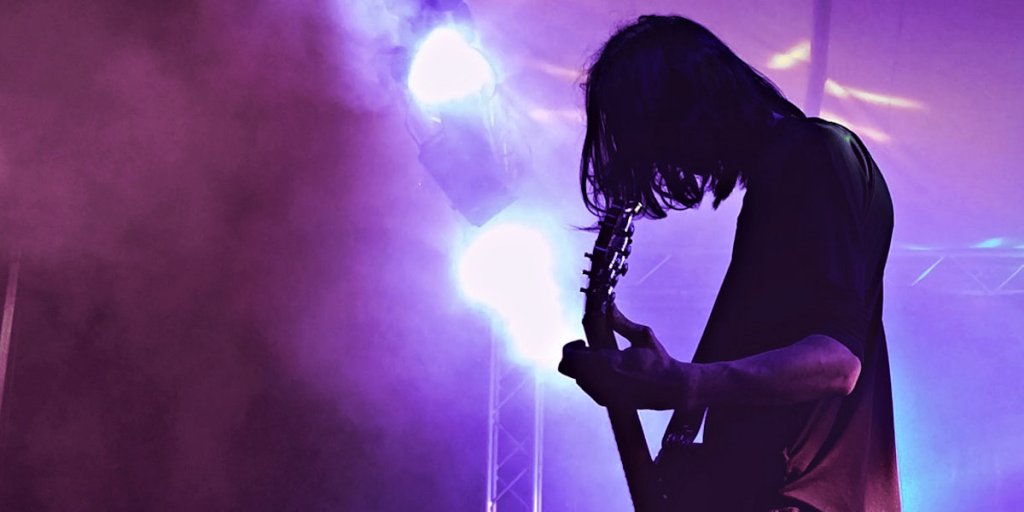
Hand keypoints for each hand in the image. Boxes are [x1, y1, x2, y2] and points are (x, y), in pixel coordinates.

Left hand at [558, 305, 696, 409]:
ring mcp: (602, 394)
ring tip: (603, 360)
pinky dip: (593, 378)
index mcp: (607, 363)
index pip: (570, 358)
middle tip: (589, 349)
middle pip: (567, 369)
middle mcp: (601, 381)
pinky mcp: (607, 402)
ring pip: (578, 379)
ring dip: (584, 368)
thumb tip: (610, 307)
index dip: (571, 348)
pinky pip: (590, 389)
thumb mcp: (641, 337)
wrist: (671, 388)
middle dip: (575, 357)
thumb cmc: (658, 362)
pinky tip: (610, 372)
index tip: (582, 342)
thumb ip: (621, 322)